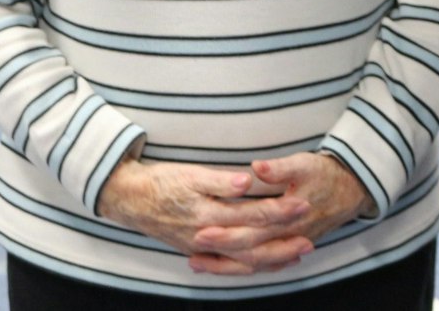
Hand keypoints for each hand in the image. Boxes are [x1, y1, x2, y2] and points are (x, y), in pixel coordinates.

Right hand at [96, 160, 312, 275]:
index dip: (279, 210)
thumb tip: (247, 182)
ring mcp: (202, 247)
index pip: (251, 214)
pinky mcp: (198, 250)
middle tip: (310, 236)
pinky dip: (251, 265)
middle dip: (283, 241)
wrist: (128, 198)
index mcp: (207, 214)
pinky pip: (230, 264)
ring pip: (243, 259)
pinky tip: (268, 263)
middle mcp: (206, 236)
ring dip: (272, 258)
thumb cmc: (160, 181)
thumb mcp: (188, 174)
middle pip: (252, 243)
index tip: (303, 204)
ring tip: (298, 253)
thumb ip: (218, 180)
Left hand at [185, 153, 372, 275]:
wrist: (353, 190)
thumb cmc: (326, 175)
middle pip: (249, 250)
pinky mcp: (288, 245)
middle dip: (219, 251)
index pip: (252, 231)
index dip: (227, 233)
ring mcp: (288, 244)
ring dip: (226, 265)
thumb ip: (280, 168)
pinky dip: (241, 267)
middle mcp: (287, 236)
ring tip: (198, 263)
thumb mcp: (305, 164)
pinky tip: (223, 265)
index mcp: (289, 218)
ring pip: (254, 263)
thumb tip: (257, 167)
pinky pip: (263, 264)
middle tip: (193, 246)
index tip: (202, 231)